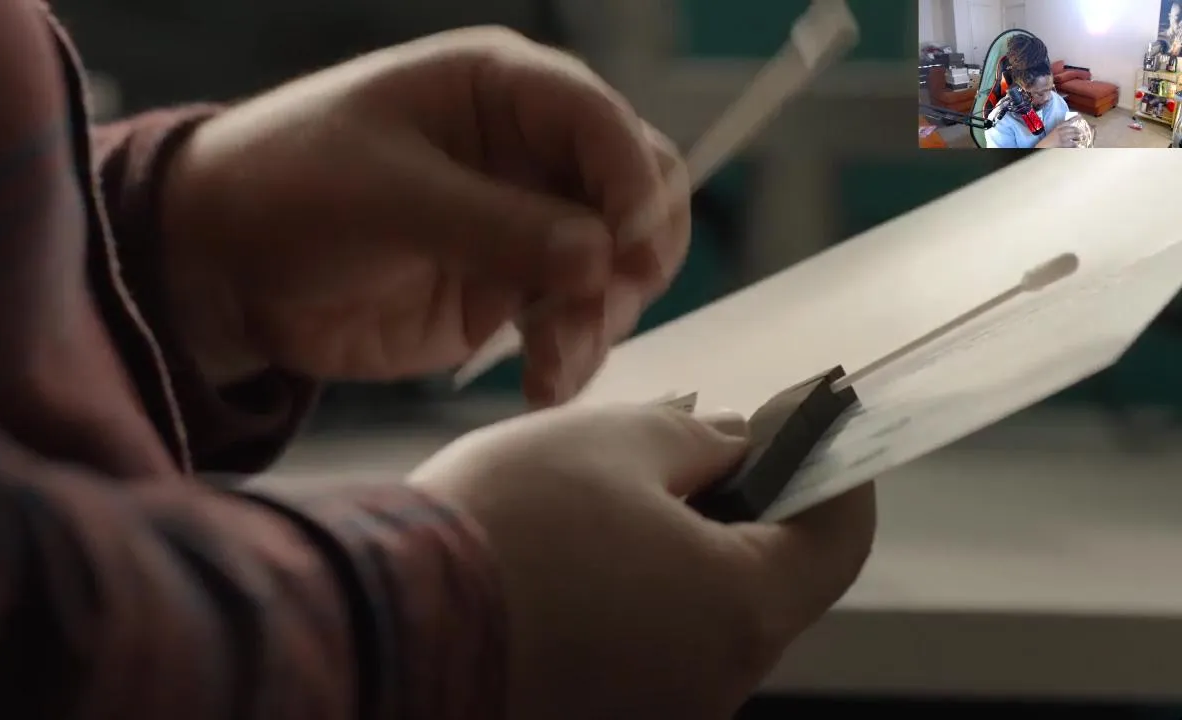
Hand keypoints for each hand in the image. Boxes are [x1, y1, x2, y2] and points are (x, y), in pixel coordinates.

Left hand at [161, 27, 688, 405]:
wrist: (223, 271)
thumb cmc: (287, 189)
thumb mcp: (386, 194)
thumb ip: (495, 224)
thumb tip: (600, 259)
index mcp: (503, 90)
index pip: (605, 126)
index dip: (633, 186)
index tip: (630, 255)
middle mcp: (530, 155)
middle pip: (637, 196)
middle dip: (630, 258)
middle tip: (592, 308)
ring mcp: (525, 228)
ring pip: (613, 271)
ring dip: (598, 320)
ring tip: (551, 367)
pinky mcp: (507, 294)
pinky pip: (570, 323)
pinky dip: (570, 356)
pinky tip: (544, 386)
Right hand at [409, 404, 876, 718]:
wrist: (375, 627)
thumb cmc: (500, 526)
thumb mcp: (610, 442)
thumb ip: (696, 435)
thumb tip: (734, 443)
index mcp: (740, 611)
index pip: (839, 538)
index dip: (833, 469)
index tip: (806, 425)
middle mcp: (713, 686)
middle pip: (765, 582)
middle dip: (741, 506)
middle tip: (692, 446)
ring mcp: (653, 716)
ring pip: (696, 618)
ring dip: (676, 553)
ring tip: (608, 496)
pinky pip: (641, 653)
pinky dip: (628, 599)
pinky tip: (568, 555)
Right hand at [1037, 119, 1079, 147]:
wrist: (1041, 148)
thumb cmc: (1045, 143)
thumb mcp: (1051, 135)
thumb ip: (1059, 132)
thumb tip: (1067, 133)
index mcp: (1056, 129)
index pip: (1066, 122)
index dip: (1074, 118)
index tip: (1079, 116)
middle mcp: (1059, 132)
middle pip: (1072, 128)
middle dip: (1077, 130)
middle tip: (1081, 132)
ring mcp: (1061, 137)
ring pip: (1074, 135)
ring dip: (1078, 137)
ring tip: (1080, 139)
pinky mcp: (1063, 144)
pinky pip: (1072, 143)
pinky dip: (1075, 145)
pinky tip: (1077, 146)